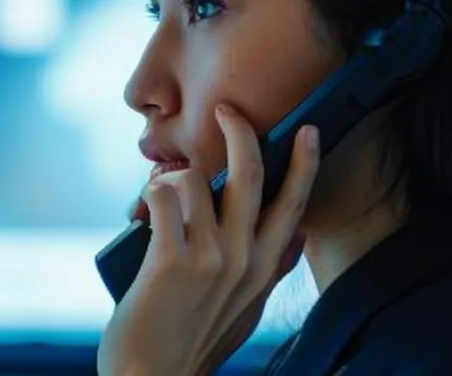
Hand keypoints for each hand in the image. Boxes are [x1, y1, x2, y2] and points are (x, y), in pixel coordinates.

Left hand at [98, 104, 318, 375]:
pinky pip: (161, 198)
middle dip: (239, 132)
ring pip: (194, 181)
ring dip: (170, 178)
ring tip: (158, 197)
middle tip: (226, 111)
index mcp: (265, 268)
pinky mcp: (170, 260)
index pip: (294, 204)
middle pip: (250, 174)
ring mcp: (209, 258)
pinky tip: (142, 209)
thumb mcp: (247, 307)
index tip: (309, 131)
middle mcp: (244, 258)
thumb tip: (296, 235)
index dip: (304, 163)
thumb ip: (271, 269)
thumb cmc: (194, 340)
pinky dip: (149, 193)